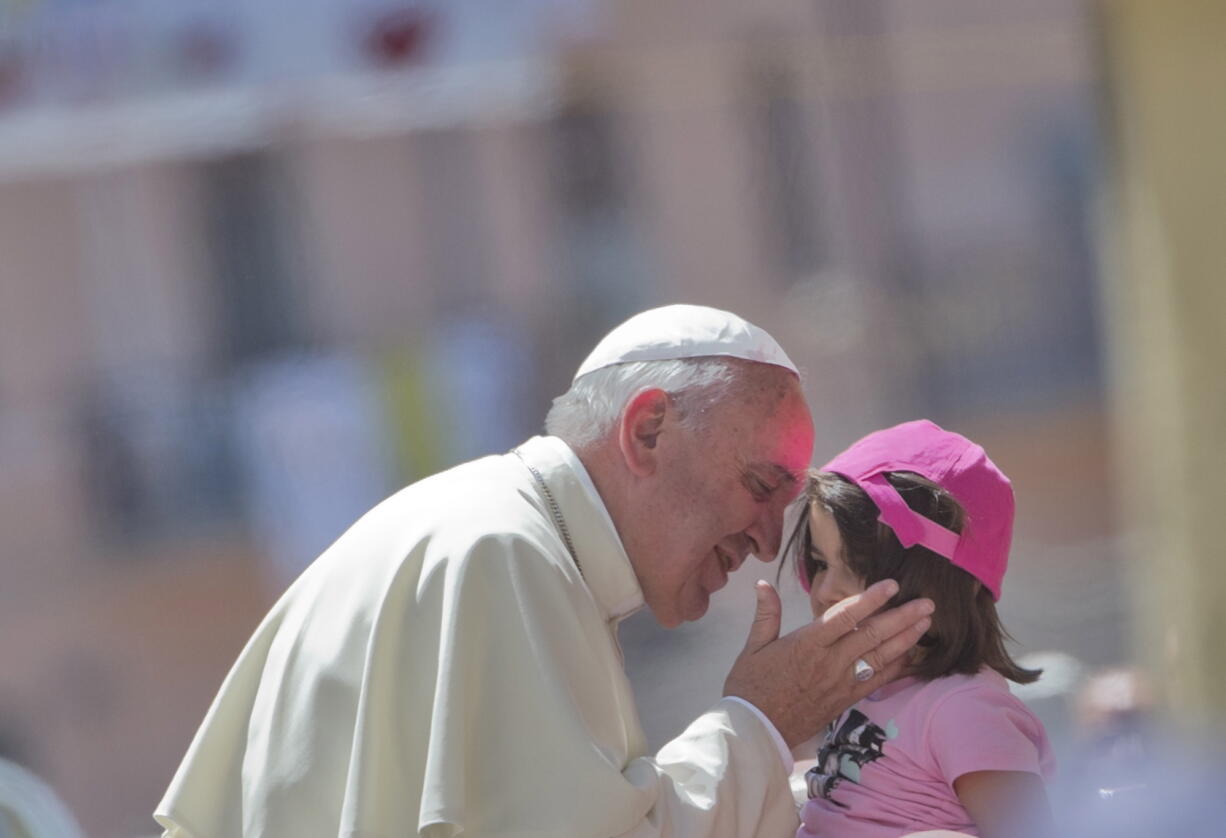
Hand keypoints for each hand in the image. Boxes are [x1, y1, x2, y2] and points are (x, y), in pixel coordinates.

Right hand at [723, 578, 932, 746]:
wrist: (756, 732)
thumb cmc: (750, 686)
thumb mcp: (753, 647)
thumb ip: (766, 614)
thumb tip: (762, 583)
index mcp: (806, 644)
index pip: (845, 617)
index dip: (871, 599)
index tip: (892, 585)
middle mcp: (829, 662)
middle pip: (872, 635)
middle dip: (902, 617)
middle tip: (927, 603)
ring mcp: (841, 683)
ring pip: (880, 657)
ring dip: (906, 639)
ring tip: (926, 623)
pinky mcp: (846, 700)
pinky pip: (876, 681)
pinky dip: (896, 667)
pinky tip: (911, 656)